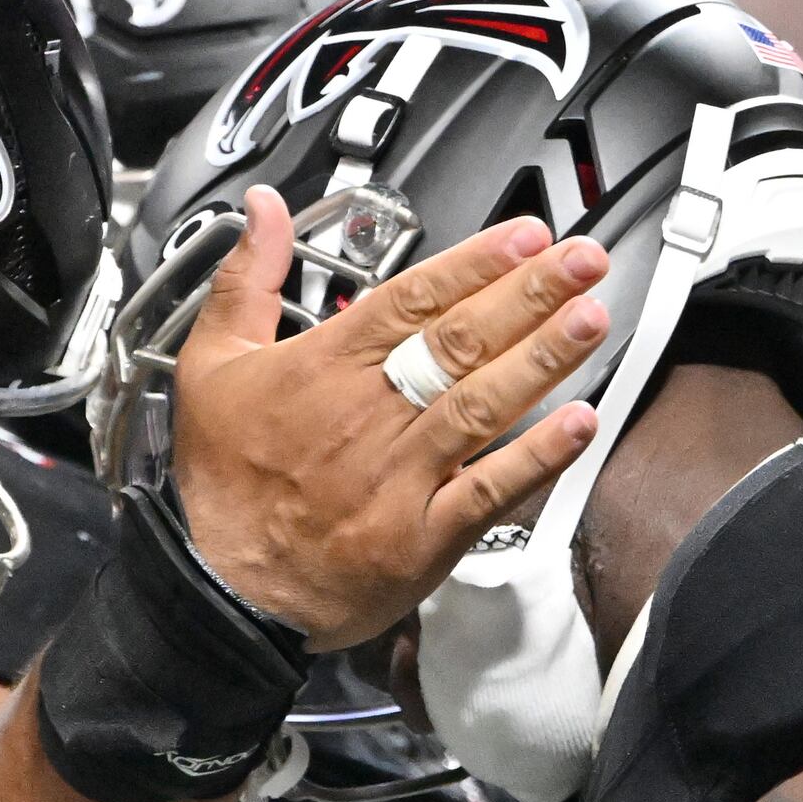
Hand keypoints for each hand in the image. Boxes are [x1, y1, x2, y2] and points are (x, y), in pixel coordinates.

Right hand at [167, 188, 609, 649]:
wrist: (222, 591)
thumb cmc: (223, 484)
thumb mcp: (212, 365)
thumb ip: (247, 279)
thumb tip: (263, 210)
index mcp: (326, 367)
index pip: (413, 298)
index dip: (476, 263)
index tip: (526, 236)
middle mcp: (371, 414)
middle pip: (461, 341)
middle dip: (530, 294)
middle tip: (583, 260)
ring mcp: (401, 475)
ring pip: (482, 404)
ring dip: (542, 359)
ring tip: (590, 318)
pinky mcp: (422, 535)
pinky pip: (488, 489)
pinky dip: (536, 458)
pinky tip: (578, 424)